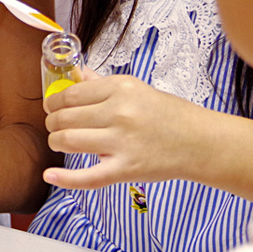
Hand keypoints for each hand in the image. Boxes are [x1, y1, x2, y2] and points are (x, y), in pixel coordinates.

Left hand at [43, 70, 210, 188]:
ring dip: (57, 142)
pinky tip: (50, 175)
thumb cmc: (169, 114)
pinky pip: (88, 177)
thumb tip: (74, 72)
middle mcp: (119, 112)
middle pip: (65, 117)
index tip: (51, 107)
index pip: (71, 93)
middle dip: (53, 123)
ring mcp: (122, 142)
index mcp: (120, 88)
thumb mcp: (136, 88)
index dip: (54, 101)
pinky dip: (65, 178)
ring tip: (60, 142)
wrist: (202, 142)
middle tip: (55, 126)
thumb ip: (100, 83)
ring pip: (69, 141)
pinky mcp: (127, 169)